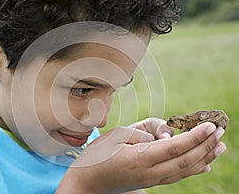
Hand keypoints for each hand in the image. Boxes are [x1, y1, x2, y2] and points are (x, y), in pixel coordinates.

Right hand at [57, 122, 225, 193]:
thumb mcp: (115, 136)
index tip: (211, 125)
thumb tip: (163, 138)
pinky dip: (194, 170)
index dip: (195, 136)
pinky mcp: (150, 182)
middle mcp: (150, 173)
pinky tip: (205, 165)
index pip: (175, 147)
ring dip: (205, 157)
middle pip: (185, 160)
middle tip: (221, 130)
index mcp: (140, 158)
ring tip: (220, 146)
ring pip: (185, 170)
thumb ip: (141, 135)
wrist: (87, 184)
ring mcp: (151, 180)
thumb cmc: (97, 156)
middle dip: (205, 145)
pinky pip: (178, 176)